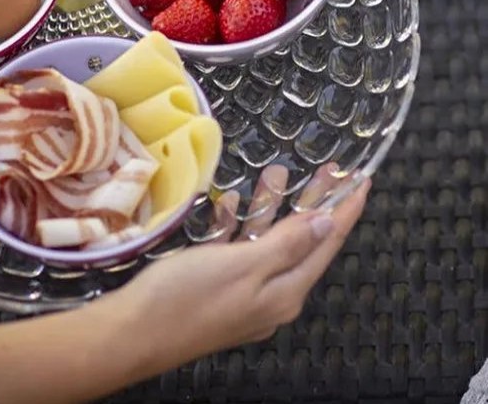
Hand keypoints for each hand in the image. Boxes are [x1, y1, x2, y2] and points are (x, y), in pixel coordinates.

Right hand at [0, 171, 368, 403]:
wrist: (136, 330)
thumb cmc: (189, 296)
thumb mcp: (244, 265)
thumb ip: (288, 243)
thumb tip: (328, 223)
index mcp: (285, 290)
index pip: (326, 242)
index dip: (345, 209)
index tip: (363, 181)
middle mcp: (271, 292)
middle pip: (301, 239)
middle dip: (313, 202)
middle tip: (330, 169)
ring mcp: (243, 289)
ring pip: (266, 239)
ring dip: (270, 206)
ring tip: (276, 171)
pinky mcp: (216, 283)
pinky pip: (236, 248)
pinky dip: (235, 224)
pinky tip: (227, 203)